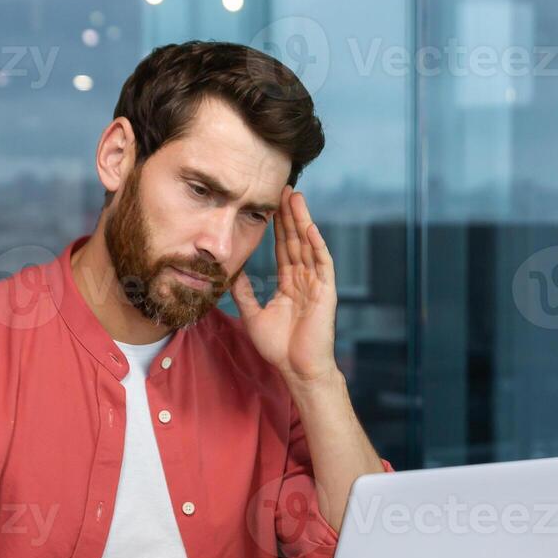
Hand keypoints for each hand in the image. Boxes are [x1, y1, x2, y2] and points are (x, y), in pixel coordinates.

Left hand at [230, 186, 337, 384]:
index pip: (283, 248)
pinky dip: (316, 244)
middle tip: (284, 188)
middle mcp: (305, 279)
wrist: (297, 369)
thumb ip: (245, 292)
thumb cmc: (279, 348)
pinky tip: (309, 226)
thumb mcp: (253, 314)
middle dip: (290, 214)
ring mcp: (317, 284)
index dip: (278, 226)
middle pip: (296, 240)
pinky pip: (322, 263)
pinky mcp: (326, 292)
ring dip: (302, 220)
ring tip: (295, 197)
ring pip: (308, 245)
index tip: (271, 205)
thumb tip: (231, 273)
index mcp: (290, 283)